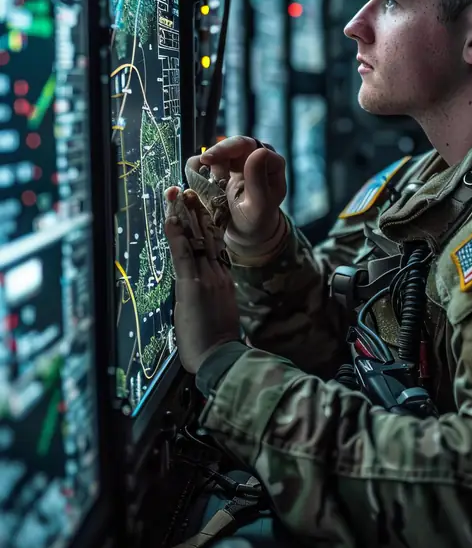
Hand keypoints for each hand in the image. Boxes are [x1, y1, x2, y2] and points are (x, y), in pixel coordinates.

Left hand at [164, 187, 240, 373]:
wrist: (221, 358)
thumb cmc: (218, 343)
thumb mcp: (220, 313)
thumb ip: (214, 297)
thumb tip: (206, 292)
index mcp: (224, 280)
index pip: (215, 245)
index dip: (207, 224)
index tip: (201, 207)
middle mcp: (217, 274)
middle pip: (207, 236)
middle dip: (196, 211)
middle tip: (189, 190)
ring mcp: (207, 278)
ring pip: (195, 240)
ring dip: (184, 215)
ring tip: (178, 194)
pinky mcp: (193, 286)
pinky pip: (183, 255)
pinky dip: (176, 236)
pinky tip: (170, 219)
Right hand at [187, 136, 286, 244]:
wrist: (247, 230)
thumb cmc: (257, 219)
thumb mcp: (259, 205)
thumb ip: (258, 181)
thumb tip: (259, 151)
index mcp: (273, 163)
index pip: (249, 146)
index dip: (227, 149)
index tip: (207, 160)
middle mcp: (259, 156)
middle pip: (235, 144)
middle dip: (217, 153)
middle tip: (201, 162)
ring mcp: (244, 160)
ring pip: (224, 149)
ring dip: (212, 163)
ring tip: (214, 182)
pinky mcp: (231, 166)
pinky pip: (215, 158)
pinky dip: (206, 167)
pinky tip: (206, 180)